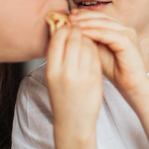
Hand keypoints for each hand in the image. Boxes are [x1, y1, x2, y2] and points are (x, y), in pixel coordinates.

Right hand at [44, 24, 102, 138]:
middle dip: (78, 30)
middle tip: (79, 28)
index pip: (58, 38)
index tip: (67, 26)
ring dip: (88, 38)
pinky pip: (96, 55)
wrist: (74, 122)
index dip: (64, 28)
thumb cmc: (62, 97)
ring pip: (87, 45)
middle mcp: (66, 72)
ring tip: (86, 39)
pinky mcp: (95, 78)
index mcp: (52, 70)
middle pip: (74, 38)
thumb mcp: (53, 77)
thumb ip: (57, 56)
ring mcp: (82, 75)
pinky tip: (93, 49)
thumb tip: (62, 31)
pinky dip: (95, 48)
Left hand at [68, 10, 148, 94]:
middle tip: (68, 17)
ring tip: (72, 24)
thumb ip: (89, 39)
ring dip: (86, 23)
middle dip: (84, 16)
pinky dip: (94, 32)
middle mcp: (124, 28)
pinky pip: (108, 34)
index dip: (83, 14)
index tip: (68, 16)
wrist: (130, 85)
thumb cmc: (115, 70)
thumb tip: (72, 30)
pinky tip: (82, 33)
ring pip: (104, 23)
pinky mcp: (128, 42)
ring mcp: (128, 33)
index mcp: (119, 28)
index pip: (99, 16)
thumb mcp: (98, 51)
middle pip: (101, 16)